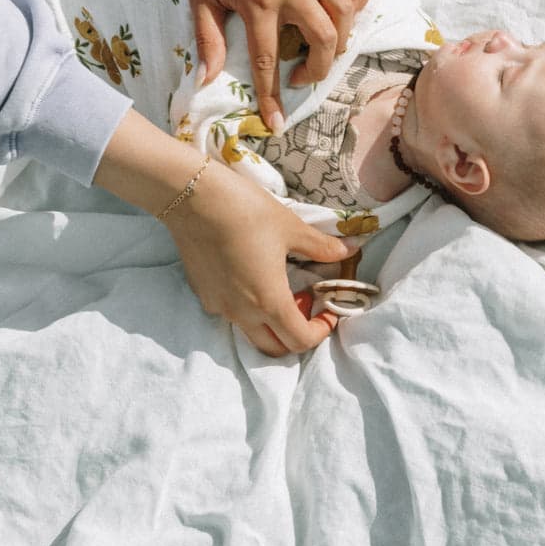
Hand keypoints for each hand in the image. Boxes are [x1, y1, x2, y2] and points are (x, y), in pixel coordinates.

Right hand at [167, 160, 350, 354]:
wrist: (193, 198)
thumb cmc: (246, 211)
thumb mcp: (291, 227)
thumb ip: (322, 247)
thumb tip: (351, 249)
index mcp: (269, 301)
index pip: (300, 341)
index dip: (321, 330)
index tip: (328, 308)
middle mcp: (242, 313)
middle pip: (274, 347)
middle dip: (296, 335)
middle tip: (305, 302)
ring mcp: (219, 306)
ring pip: (251, 332)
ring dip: (271, 323)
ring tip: (280, 286)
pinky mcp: (203, 294)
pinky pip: (231, 313)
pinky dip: (248, 308)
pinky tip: (252, 274)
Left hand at [172, 0, 368, 127]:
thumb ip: (208, 39)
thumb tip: (205, 81)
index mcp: (258, 2)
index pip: (268, 60)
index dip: (272, 96)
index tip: (277, 124)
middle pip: (323, 40)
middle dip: (316, 70)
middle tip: (298, 77)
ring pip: (344, 14)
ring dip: (339, 39)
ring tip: (319, 48)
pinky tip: (346, 10)